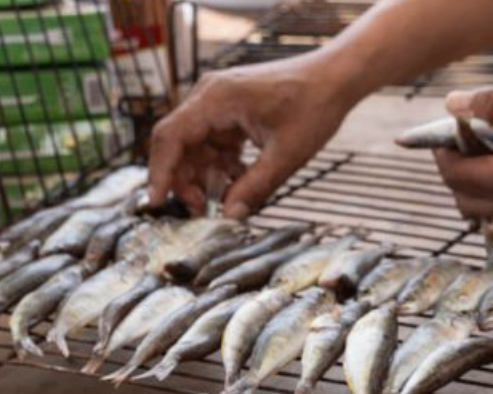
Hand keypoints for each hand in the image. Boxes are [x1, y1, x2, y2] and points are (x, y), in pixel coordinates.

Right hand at [147, 56, 359, 217]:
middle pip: (178, 144)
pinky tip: (238, 180)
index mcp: (216, 98)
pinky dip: (220, 165)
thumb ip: (256, 188)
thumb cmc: (314, 106)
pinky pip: (213, 143)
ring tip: (222, 200)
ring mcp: (219, 103)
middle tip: (201, 210)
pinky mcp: (231, 111)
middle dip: (184, 180)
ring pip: (195, 146)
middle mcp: (210, 96)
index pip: (171, 137)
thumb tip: (229, 217)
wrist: (335, 78)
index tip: (157, 203)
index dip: (160, 172)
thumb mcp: (287, 155)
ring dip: (203, 175)